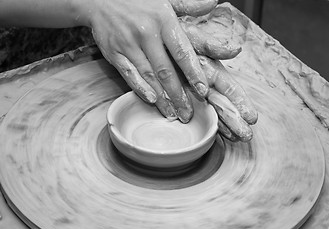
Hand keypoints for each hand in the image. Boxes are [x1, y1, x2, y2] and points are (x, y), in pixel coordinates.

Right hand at [85, 0, 218, 122]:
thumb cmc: (137, 0)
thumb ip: (189, 5)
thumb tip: (213, 2)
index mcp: (163, 20)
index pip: (182, 52)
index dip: (193, 73)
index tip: (202, 91)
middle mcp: (147, 34)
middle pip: (166, 71)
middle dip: (178, 95)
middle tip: (187, 114)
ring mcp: (129, 45)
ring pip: (149, 76)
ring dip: (162, 98)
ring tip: (173, 114)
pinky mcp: (114, 53)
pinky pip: (129, 74)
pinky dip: (140, 89)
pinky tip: (151, 100)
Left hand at [178, 6, 257, 141]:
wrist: (150, 43)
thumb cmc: (171, 39)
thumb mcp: (191, 39)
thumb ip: (211, 46)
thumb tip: (235, 51)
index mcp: (210, 70)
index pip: (230, 88)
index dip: (241, 102)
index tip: (252, 116)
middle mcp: (205, 83)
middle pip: (223, 104)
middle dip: (236, 119)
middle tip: (247, 135)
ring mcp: (193, 93)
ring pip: (212, 112)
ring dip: (225, 125)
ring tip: (238, 138)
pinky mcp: (180, 98)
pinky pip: (194, 114)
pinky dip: (206, 125)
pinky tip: (218, 135)